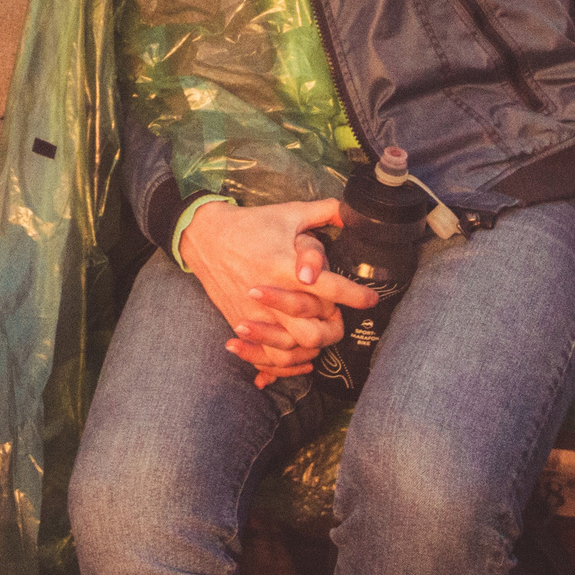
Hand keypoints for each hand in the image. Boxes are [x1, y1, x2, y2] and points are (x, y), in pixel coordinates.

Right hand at [180, 197, 377, 388]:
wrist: (204, 236)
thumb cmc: (251, 224)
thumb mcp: (289, 212)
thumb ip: (324, 212)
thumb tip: (351, 210)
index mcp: (284, 266)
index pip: (329, 288)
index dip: (355, 296)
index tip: (370, 299)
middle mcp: (270, 295)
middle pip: (313, 330)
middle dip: (335, 327)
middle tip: (341, 317)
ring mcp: (254, 314)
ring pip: (292, 348)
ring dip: (313, 345)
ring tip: (322, 332)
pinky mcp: (240, 323)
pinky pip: (266, 357)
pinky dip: (285, 364)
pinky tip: (300, 357)